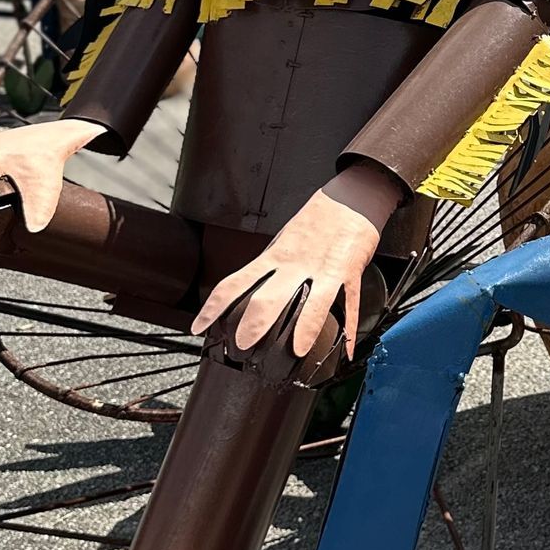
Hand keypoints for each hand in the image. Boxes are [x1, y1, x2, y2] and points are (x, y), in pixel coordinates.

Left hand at [192, 163, 403, 357]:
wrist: (350, 198)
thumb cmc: (317, 219)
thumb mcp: (284, 240)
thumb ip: (271, 266)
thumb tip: (252, 289)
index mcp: (275, 257)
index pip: (235, 283)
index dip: (213, 307)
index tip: (199, 327)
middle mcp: (296, 266)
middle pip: (269, 296)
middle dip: (254, 323)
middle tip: (242, 346)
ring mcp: (324, 270)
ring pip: (314, 303)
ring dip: (305, 329)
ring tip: (297, 351)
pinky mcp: (349, 272)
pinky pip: (350, 304)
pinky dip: (350, 329)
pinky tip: (347, 349)